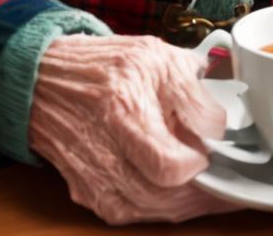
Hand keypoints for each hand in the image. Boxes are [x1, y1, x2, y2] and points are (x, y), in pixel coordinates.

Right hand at [29, 33, 239, 224]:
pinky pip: (133, 214)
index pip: (167, 164)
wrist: (45, 82)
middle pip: (163, 197)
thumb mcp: (156, 56)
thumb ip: (193, 91)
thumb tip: (220, 126)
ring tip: (212, 185)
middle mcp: (105, 152)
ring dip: (187, 204)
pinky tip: (180, 190)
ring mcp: (94, 179)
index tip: (213, 150)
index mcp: (123, 109)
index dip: (198, 165)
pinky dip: (161, 207)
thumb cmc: (105, 65)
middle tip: (227, 176)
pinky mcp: (89, 195)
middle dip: (202, 192)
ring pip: (151, 212)